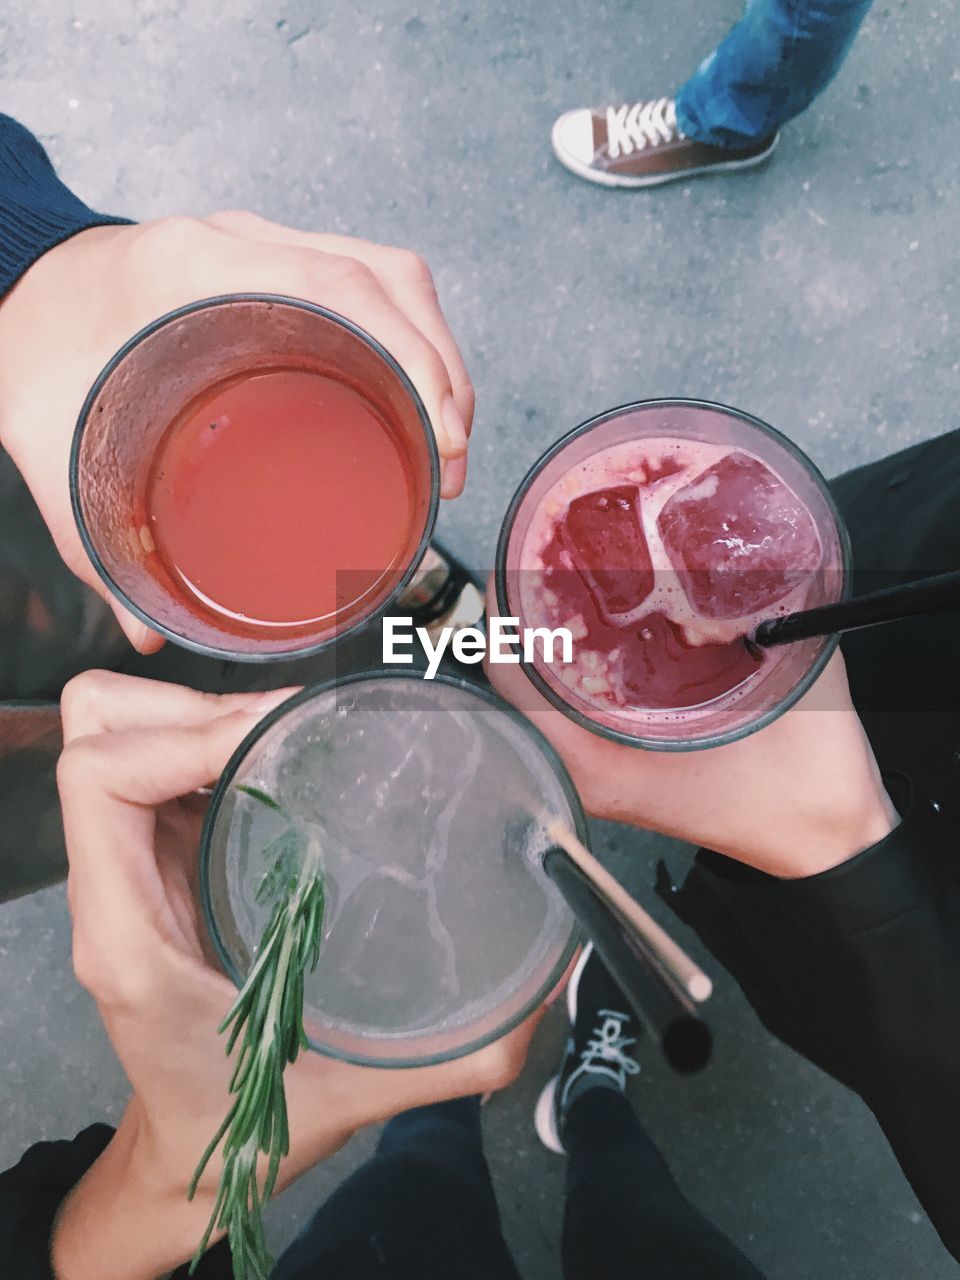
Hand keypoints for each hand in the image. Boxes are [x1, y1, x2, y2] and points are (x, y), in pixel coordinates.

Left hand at [0, 214, 474, 652]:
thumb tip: (153, 633)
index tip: (445, 439)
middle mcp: (241, 241)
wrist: (14, 290)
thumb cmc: (30, 353)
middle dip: (445, 370)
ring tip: (450, 437)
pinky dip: (409, 334)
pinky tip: (416, 394)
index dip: (415, 357)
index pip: (343, 284)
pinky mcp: (273, 263)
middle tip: (453, 462)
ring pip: (390, 274)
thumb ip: (93, 542)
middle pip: (389, 278)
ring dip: (439, 351)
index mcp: (195, 266)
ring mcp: (263, 245)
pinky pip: (367, 279)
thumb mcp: (50, 441)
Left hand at [52, 671, 536, 1279]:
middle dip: (191, 702)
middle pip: (99, 725)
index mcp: (130, 932)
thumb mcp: (355, 1096)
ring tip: (287, 733)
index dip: (185, 733)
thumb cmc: (244, 1127)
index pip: (102, 777)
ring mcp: (132, 863)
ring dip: (198, 709)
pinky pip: (159, 755)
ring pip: (120, 726)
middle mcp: (116, 883)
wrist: (194, 1159)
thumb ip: (458, 1053)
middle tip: (290, 729)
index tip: (278, 740)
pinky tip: (284, 758)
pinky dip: (212, 735)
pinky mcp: (159, 856)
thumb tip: (550, 979)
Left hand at [485, 583, 897, 878]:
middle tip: (538, 547)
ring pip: (538, 690)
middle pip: (513, 679)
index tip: (513, 555)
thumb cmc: (801, 785)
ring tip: (558, 570)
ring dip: (543, 632)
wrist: (825, 836)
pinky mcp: (620, 756)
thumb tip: (728, 554)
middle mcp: (584, 768)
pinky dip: (571, 655)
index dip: (502, 610)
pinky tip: (597, 615)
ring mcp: (599, 765)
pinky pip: (569, 698)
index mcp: (598, 763)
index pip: (508, 678)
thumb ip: (759, 619)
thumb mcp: (787, 685)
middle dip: (520, 611)